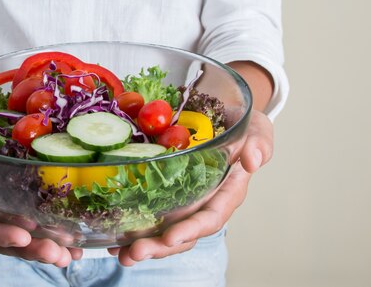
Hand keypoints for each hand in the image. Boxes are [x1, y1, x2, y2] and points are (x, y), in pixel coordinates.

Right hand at [0, 124, 82, 266]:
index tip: (22, 236)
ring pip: (25, 236)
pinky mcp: (19, 201)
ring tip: (71, 254)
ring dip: (48, 247)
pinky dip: (56, 235)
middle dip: (32, 249)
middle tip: (56, 254)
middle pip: (6, 239)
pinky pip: (38, 221)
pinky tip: (77, 243)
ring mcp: (2, 210)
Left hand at [107, 110, 272, 265]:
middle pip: (182, 233)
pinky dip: (130, 229)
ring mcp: (183, 201)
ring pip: (163, 231)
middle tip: (133, 253)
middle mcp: (203, 203)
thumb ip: (260, 144)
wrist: (224, 115)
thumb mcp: (257, 129)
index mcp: (226, 194)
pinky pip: (148, 215)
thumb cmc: (242, 126)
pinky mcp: (165, 193)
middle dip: (158, 246)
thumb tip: (253, 160)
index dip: (191, 229)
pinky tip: (110, 240)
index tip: (170, 237)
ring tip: (118, 255)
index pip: (210, 218)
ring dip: (142, 245)